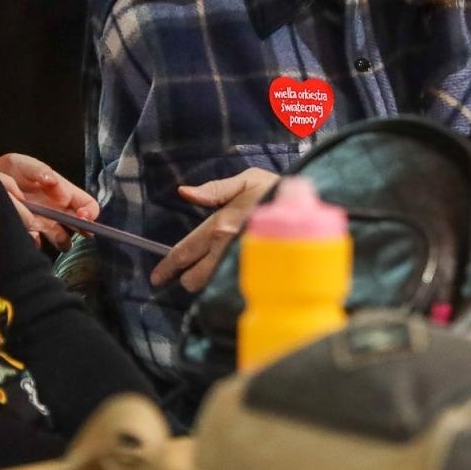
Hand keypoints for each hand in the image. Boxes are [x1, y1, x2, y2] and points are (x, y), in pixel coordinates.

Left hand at [0, 153, 98, 249]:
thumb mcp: (24, 164)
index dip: (90, 213)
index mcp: (64, 193)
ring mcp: (44, 223)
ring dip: (60, 239)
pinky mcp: (28, 232)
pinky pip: (37, 242)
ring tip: (50, 234)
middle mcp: (58, 211)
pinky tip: (30, 236)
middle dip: (80, 230)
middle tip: (74, 224)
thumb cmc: (11, 171)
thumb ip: (39, 171)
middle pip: (80, 226)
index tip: (82, 216)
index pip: (88, 206)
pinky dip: (35, 242)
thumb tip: (53, 181)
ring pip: (62, 239)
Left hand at [150, 168, 280, 292]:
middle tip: (191, 273)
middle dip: (188, 278)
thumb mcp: (247, 179)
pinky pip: (233, 290)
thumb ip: (214, 189)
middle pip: (194, 278)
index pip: (184, 251)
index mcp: (220, 224)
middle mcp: (227, 248)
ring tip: (213, 275)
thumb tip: (184, 193)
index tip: (157, 277)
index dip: (168, 267)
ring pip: (212, 287)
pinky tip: (231, 281)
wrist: (313, 209)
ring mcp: (243, 265)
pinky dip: (226, 288)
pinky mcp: (259, 276)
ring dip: (207, 284)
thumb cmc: (280, 190)